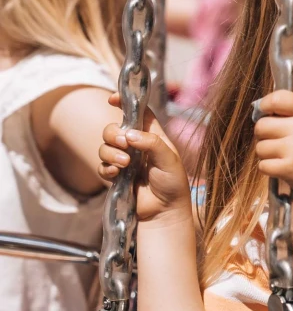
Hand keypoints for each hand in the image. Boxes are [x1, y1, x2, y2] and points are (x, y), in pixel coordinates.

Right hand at [98, 96, 191, 224]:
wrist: (165, 212)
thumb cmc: (173, 183)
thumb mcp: (170, 161)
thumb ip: (153, 144)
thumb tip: (129, 133)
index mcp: (152, 136)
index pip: (138, 112)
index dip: (125, 102)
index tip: (112, 99)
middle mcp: (137, 145)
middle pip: (114, 128)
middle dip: (113, 134)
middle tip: (124, 144)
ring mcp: (125, 160)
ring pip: (104, 146)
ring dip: (110, 152)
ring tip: (124, 164)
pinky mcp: (116, 175)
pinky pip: (102, 166)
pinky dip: (106, 168)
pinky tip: (116, 174)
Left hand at [252, 90, 292, 200]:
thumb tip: (260, 111)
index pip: (279, 98)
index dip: (265, 104)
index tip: (265, 113)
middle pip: (262, 125)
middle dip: (264, 135)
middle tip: (278, 143)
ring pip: (260, 147)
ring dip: (267, 154)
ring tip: (284, 158)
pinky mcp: (288, 169)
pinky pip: (262, 165)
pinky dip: (269, 169)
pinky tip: (283, 169)